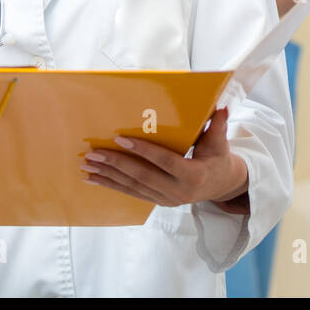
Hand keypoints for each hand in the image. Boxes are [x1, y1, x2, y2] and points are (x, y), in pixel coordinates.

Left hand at [81, 106, 249, 211]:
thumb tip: (220, 107)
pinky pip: (131, 193)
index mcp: (193, 175)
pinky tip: (94, 179)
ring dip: (108, 176)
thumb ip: (218, 125)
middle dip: (115, 164)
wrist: (221, 186)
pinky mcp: (157, 202)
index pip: (163, 161)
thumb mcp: (220, 143)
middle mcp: (177, 192)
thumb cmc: (218, 158)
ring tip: (87, 165)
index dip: (142, 150)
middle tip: (93, 153)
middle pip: (141, 175)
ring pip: (132, 186)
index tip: (120, 139)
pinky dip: (111, 185)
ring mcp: (166, 200)